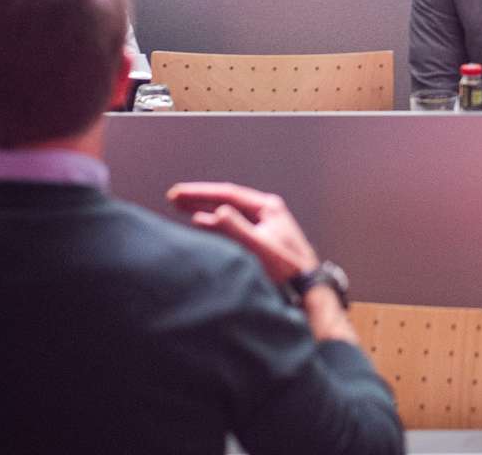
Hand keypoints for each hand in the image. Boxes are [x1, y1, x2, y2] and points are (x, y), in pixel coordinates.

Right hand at [167, 181, 320, 282]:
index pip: (228, 194)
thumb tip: (214, 212)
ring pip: (228, 211)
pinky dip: (213, 222)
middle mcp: (265, 211)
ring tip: (180, 206)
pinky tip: (200, 223)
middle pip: (226, 199)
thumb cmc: (288, 269)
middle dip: (199, 198)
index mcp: (267, 207)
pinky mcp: (261, 237)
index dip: (200, 193)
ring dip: (204, 208)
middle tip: (173, 196)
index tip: (177, 194)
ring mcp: (263, 223)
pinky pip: (232, 225)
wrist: (308, 287)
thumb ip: (236, 229)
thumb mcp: (259, 248)